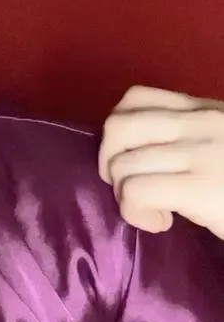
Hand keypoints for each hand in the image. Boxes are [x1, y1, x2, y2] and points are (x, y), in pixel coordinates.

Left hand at [98, 85, 223, 237]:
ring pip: (122, 164)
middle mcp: (201, 123)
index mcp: (205, 110)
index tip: (135, 161)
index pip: (136, 98)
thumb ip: (191, 137)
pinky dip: (136, 213)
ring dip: (125, 195)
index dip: (119, 133)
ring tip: (155, 210)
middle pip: (117, 126)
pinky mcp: (202, 187)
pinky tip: (162, 223)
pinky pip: (135, 191)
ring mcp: (202, 153)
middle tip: (131, 187)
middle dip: (109, 162)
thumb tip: (140, 153)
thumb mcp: (222, 145)